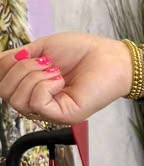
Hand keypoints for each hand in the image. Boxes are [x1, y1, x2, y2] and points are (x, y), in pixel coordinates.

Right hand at [0, 34, 132, 128]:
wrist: (110, 57)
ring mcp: (50, 111)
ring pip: (17, 99)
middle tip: (46, 63)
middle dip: (20, 69)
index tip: (26, 54)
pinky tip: (60, 80)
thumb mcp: (41, 49)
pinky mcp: (63, 116)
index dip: (5, 65)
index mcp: (31, 87)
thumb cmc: (82, 52)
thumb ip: (16, 58)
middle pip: (5, 92)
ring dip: (33, 77)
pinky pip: (36, 103)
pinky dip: (44, 85)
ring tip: (55, 71)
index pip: (1, 83)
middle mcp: (38, 102)